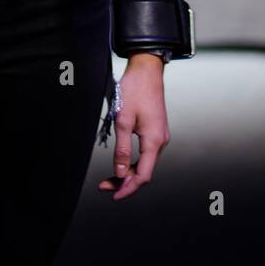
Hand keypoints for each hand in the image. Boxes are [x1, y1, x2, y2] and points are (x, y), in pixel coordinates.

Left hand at [97, 53, 169, 200]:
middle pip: (144, 171)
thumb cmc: (134, 91)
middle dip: (124, 182)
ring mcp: (160, 136)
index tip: (113, 195)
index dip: (128, 188)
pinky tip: (122, 162)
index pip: (143, 175)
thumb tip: (121, 173)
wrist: (146, 69)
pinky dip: (133, 161)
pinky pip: (146, 153)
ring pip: (145, 163)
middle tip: (103, 186)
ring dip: (128, 172)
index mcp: (154, 141)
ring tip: (110, 177)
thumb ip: (122, 149)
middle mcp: (160, 142)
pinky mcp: (156, 130)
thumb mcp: (123, 120)